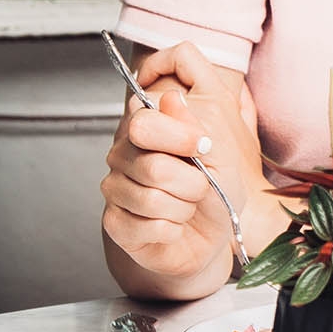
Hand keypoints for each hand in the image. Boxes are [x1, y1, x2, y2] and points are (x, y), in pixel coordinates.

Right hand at [101, 42, 259, 289]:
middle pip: (152, 166)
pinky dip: (173, 229)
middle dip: (192, 183)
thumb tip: (171, 97)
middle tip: (199, 188)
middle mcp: (122, 157)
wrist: (212, 234)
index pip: (143, 124)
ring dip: (183, 208)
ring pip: (150, 199)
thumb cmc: (214, 191)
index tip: (204, 147)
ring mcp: (115, 191)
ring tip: (186, 208)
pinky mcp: (114, 224)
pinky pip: (148, 226)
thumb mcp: (219, 154)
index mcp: (146, 132)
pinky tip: (173, 227)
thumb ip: (193, 126)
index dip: (180, 137)